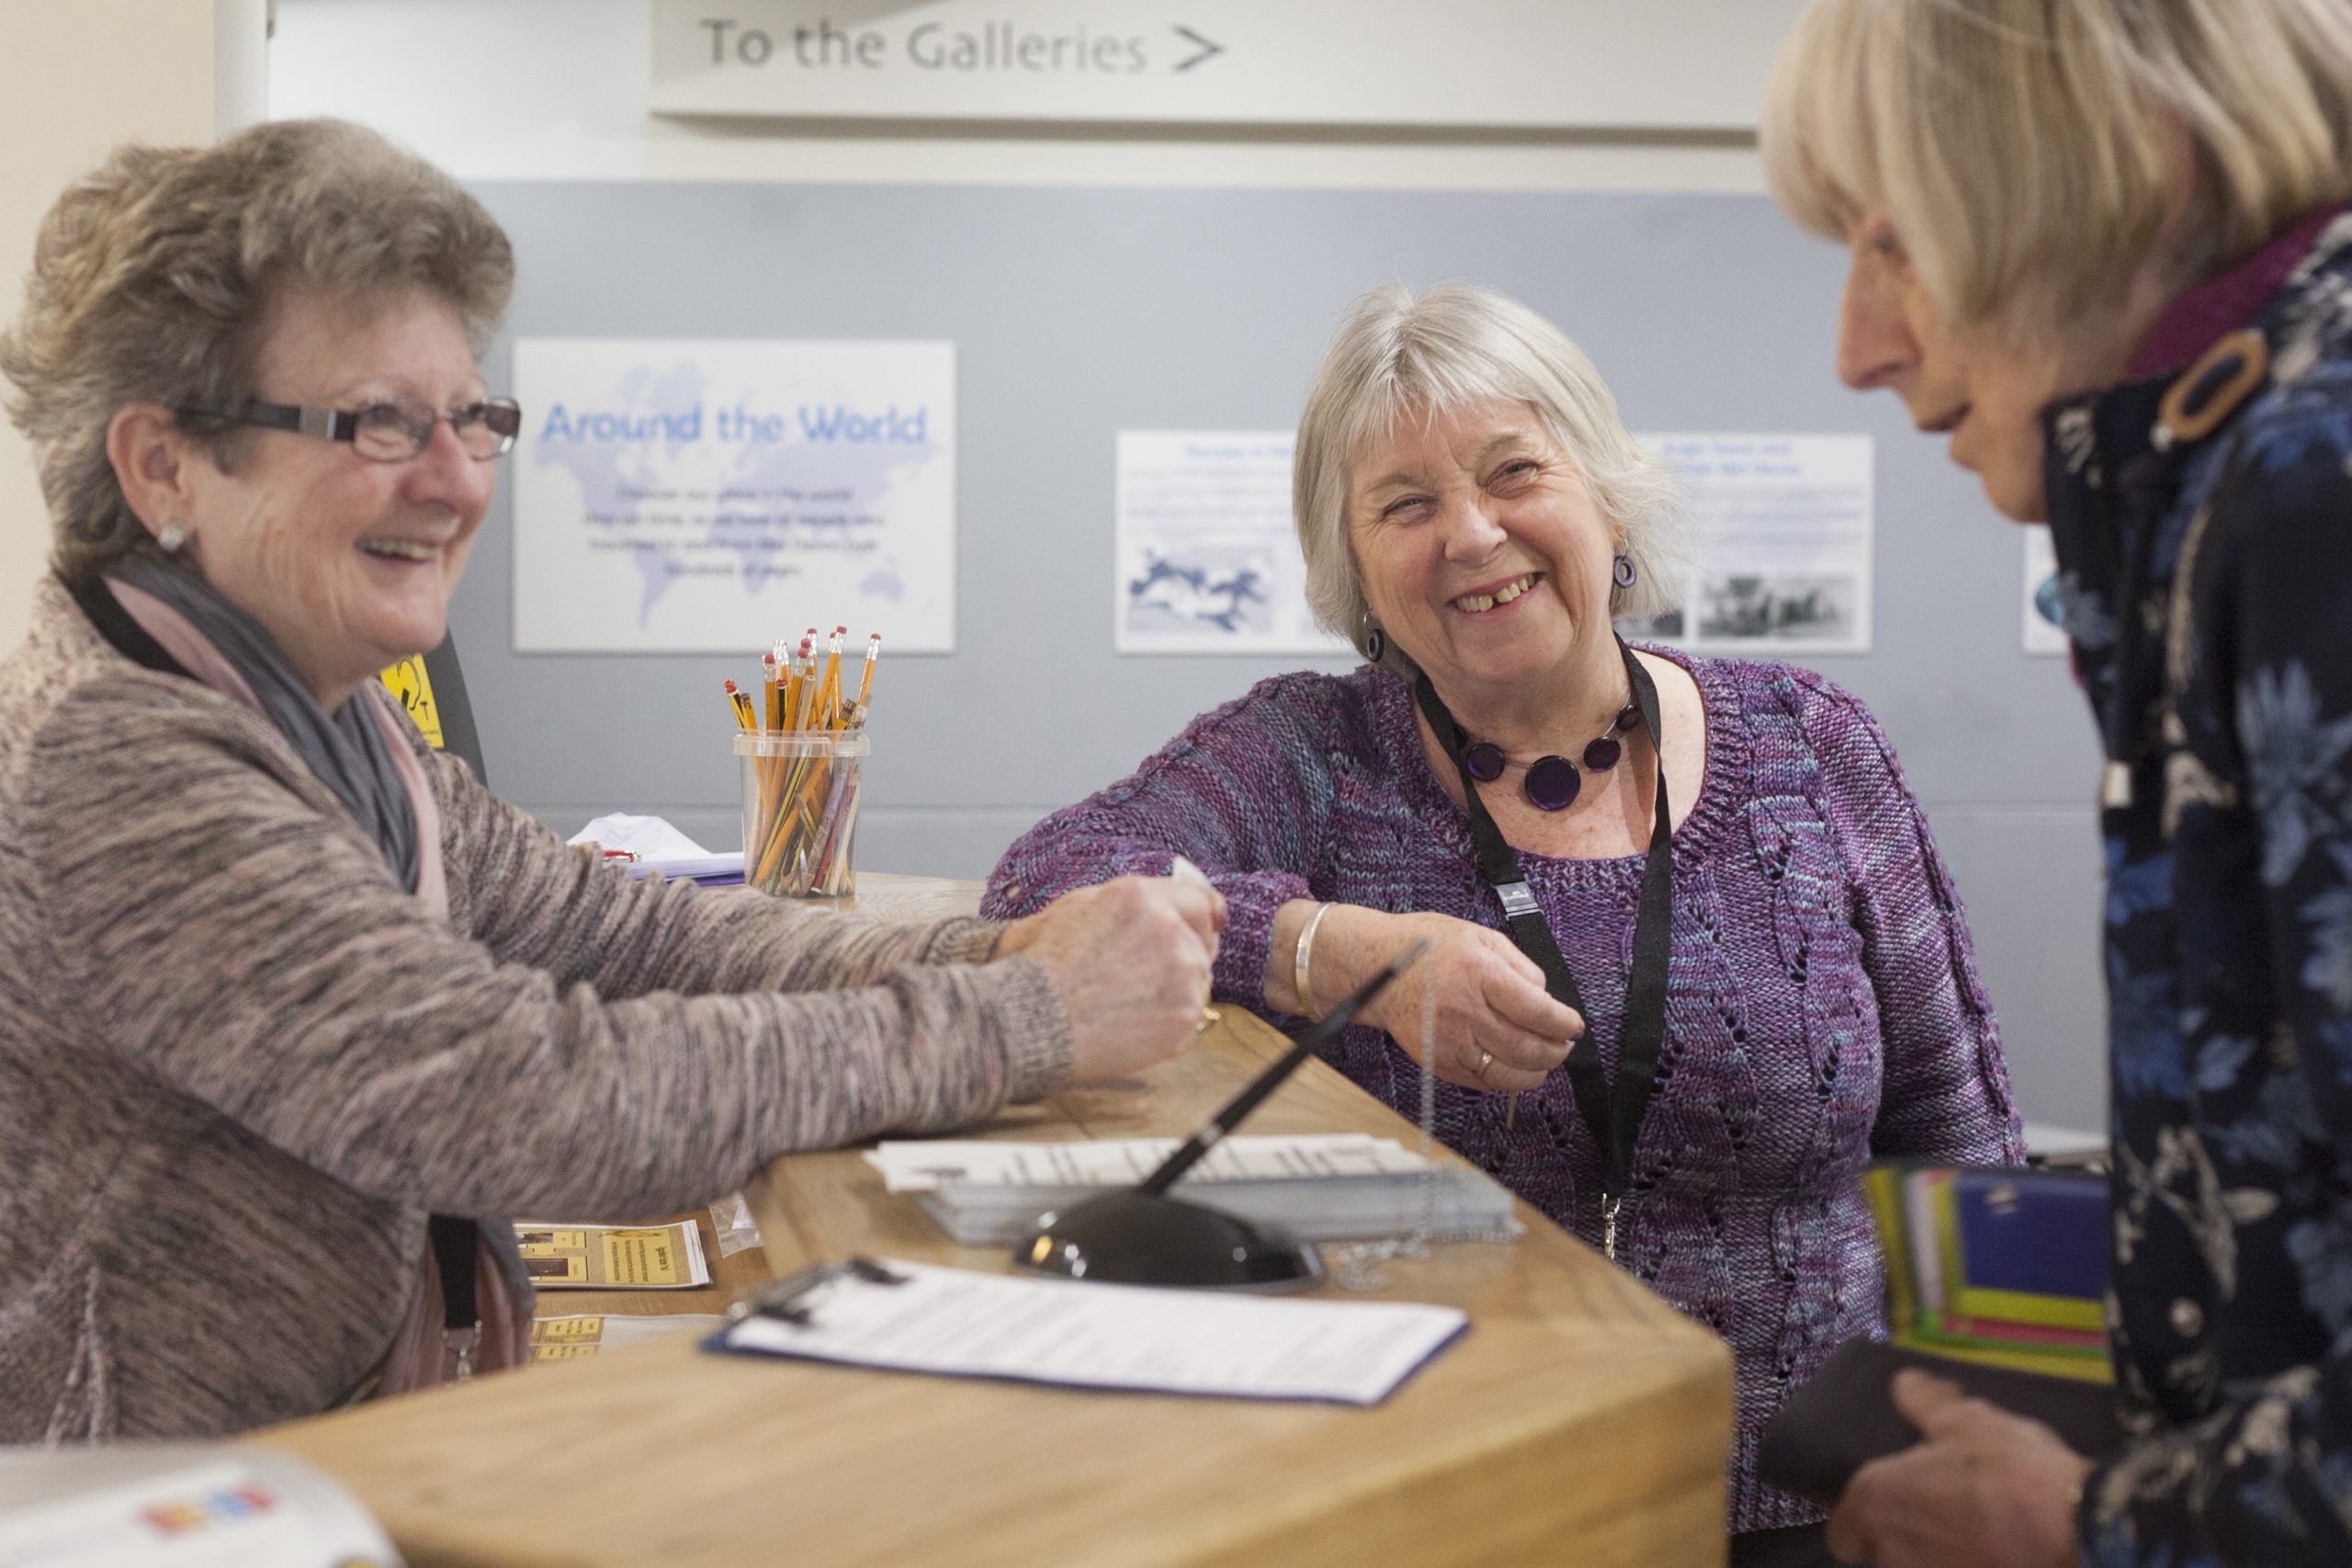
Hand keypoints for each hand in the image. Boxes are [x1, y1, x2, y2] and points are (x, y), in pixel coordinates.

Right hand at [997, 876, 1223, 1083]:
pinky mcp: (1185, 1014)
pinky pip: (1192, 1016)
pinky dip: (1170, 1023)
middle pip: (1205, 942)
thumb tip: (1168, 898)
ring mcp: (1182, 972)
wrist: (1030, 1021)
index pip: (1200, 901)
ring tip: (1129, 1003)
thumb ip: (1127, 899)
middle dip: (1185, 955)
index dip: (1199, 919)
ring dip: (1177, 991)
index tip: (1202, 930)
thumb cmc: (1041, 967)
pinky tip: (1133, 1024)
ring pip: (1200, 980)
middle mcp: (1169, 927)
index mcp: (1140, 896)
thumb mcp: (1072, 908)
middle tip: (1144, 978)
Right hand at [1330, 908, 1582, 1091]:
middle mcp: (1463, 1009)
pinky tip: (1513, 1066)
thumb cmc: (1428, 948)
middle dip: (1555, 1051)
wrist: (1376, 969)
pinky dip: (1505, 1078)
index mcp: (1478, 973)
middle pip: (1524, 1046)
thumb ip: (1520, 966)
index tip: (1574, 1026)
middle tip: (1564, 1046)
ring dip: (1534, 1071)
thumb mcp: (1481, 937)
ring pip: (1505, 1071)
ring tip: (1543, 1061)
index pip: (1535, 1009)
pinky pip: (1481, 1080)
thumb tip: (1546, 1000)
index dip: (1563, 1023)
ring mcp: (1448, 1040)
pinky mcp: (1437, 1060)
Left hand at [1826, 1369, 2092, 1567]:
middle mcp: (1890, 1554)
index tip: (1890, 1506)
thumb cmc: (2009, 1470)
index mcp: (1875, 1503)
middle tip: (1940, 1517)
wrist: (2079, 1534)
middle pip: (1882, 1555)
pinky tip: (1996, 1556)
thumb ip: (1926, 1403)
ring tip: (1973, 1536)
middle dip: (1904, 1539)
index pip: (1842, 1531)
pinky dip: (1966, 1567)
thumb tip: (1905, 1382)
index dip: (1862, 1521)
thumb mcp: (1967, 1420)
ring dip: (1936, 1556)